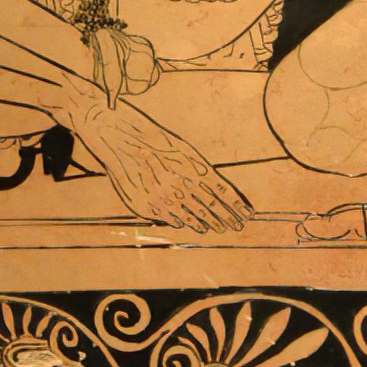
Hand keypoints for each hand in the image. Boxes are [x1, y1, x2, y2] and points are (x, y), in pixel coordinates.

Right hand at [76, 99, 251, 232]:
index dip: (236, 205)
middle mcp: (181, 185)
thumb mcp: (181, 149)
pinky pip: (170, 219)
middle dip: (226, 218)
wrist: (119, 138)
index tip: (247, 215)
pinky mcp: (147, 207)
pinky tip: (188, 223)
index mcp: (193, 167)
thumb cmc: (152, 139)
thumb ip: (199, 170)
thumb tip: (217, 190)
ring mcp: (164, 198)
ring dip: (206, 223)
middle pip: (210, 207)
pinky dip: (182, 221)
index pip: (222, 191)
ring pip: (192, 217)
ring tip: (216, 228)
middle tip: (237, 227)